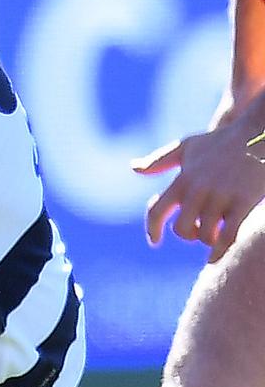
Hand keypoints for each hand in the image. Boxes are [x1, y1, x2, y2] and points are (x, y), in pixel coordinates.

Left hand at [134, 121, 264, 262]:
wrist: (257, 136)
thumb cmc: (221, 142)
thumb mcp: (187, 147)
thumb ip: (160, 161)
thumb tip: (134, 168)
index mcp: (183, 179)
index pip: (157, 210)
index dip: (152, 229)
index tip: (154, 241)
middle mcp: (198, 190)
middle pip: (182, 228)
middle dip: (188, 234)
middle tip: (198, 230)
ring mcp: (221, 197)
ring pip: (205, 235)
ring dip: (208, 239)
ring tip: (215, 232)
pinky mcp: (243, 203)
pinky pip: (228, 236)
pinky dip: (222, 249)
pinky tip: (220, 251)